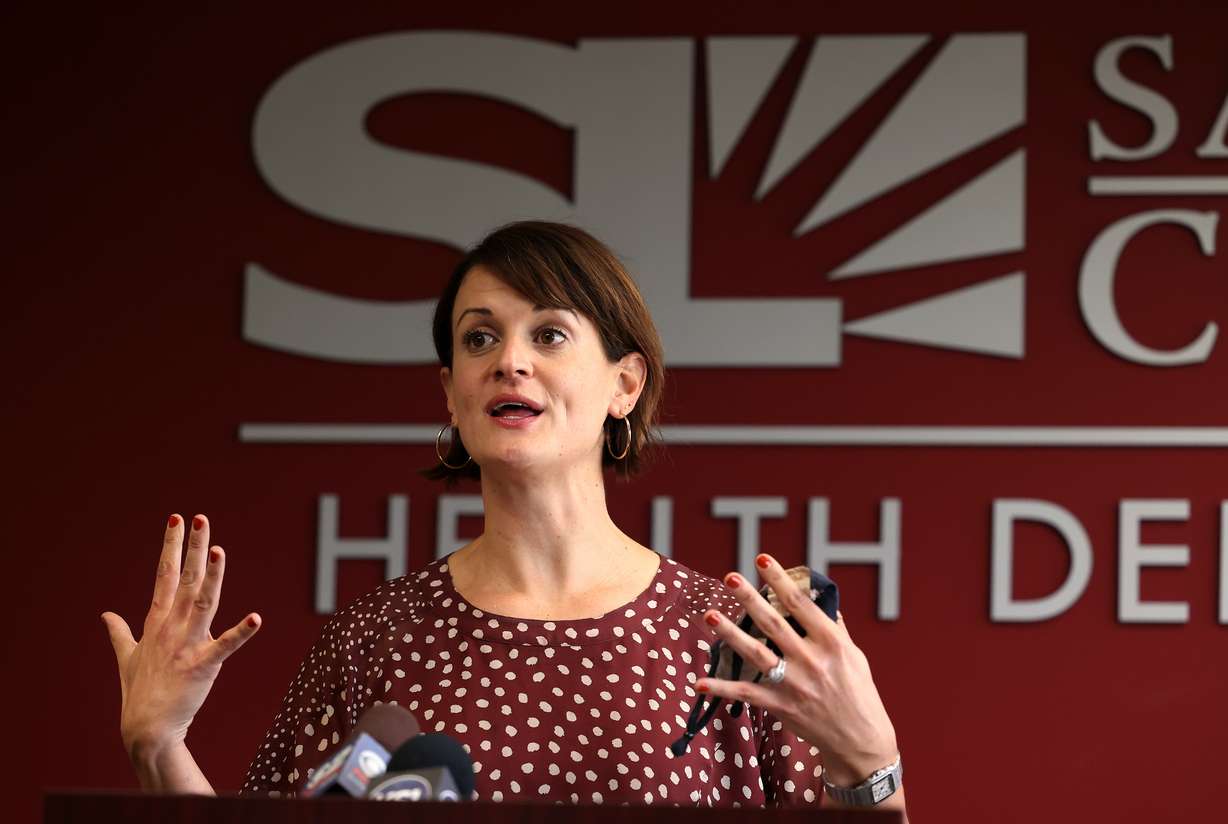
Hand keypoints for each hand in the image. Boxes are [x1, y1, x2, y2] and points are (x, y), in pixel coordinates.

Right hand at [102, 514, 260, 762]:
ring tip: (218, 550)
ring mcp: (186, 644)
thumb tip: (106, 614)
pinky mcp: (203, 665)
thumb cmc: (139, 692)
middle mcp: (171, 627)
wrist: (146, 730)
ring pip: (202, 602)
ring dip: (212, 577)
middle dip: (193, 548)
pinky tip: (257, 618)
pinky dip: (241, 633)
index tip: (177, 519)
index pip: (165, 575)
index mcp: (156, 622)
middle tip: (200, 518)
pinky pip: (225, 646)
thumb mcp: (126, 658)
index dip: (171, 546)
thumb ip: (119, 633)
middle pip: (186, 579)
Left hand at [695, 553, 897, 786]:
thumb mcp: (853, 654)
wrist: (860, 740)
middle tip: (730, 577)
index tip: (762, 560)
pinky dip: (722, 689)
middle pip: (774, 624)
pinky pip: (746, 694)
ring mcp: (794, 685)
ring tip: (710, 615)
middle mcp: (811, 661)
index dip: (780, 580)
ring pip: (756, 654)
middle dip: (750, 599)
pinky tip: (699, 682)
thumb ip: (833, 627)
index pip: (801, 604)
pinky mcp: (780, 706)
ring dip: (730, 634)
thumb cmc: (858, 692)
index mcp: (831, 642)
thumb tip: (816, 598)